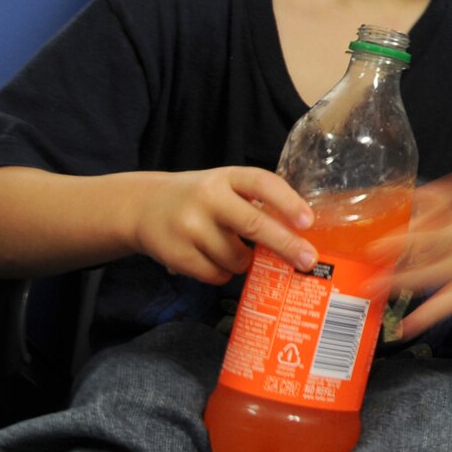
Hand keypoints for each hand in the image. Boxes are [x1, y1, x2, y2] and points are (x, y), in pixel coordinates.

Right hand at [129, 167, 314, 283]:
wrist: (142, 206)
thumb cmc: (200, 198)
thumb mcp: (226, 186)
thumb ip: (255, 202)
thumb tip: (298, 234)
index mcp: (227, 176)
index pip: (262, 183)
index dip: (288, 202)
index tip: (307, 221)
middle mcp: (208, 198)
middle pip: (253, 224)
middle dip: (285, 244)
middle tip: (308, 260)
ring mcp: (190, 226)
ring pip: (236, 257)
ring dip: (246, 263)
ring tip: (236, 251)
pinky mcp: (176, 253)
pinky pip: (216, 274)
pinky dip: (224, 273)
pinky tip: (215, 260)